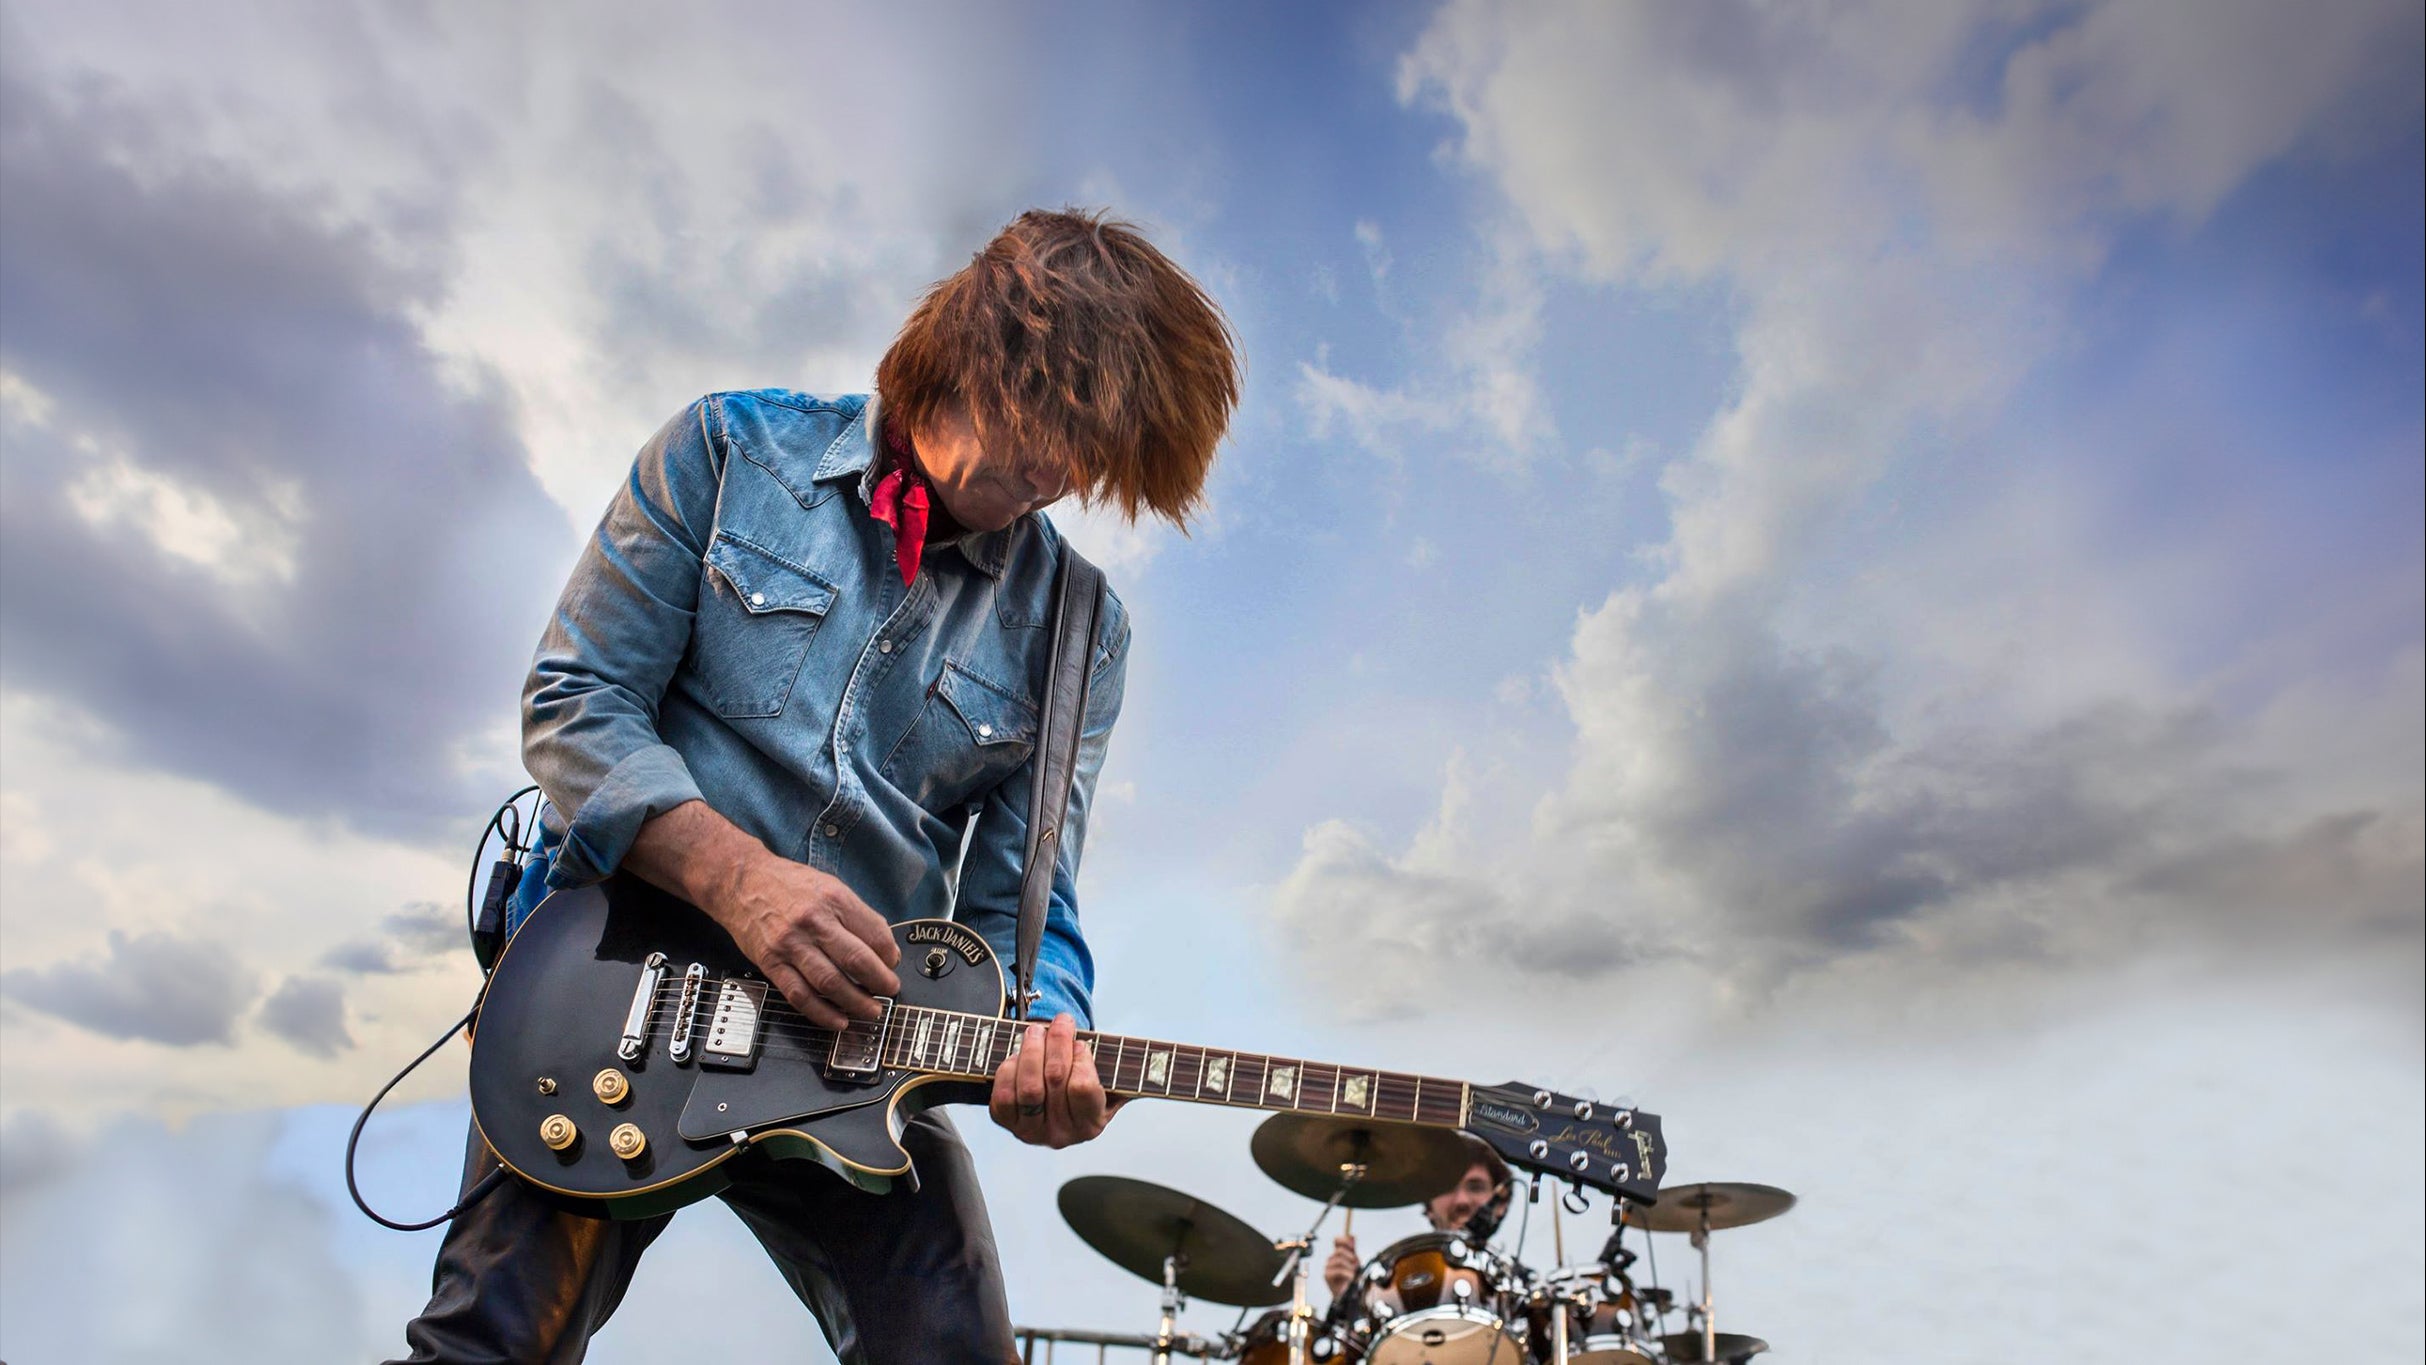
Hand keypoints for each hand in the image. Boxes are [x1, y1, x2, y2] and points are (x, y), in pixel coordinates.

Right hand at [704, 849, 901, 1029]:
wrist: (741, 882)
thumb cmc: (788, 884)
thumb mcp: (830, 886)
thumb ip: (856, 914)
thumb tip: (884, 948)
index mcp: (834, 899)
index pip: (874, 933)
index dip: (890, 956)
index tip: (893, 965)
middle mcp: (813, 921)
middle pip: (856, 960)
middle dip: (880, 982)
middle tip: (889, 991)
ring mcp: (790, 944)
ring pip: (830, 982)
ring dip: (855, 1003)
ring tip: (871, 1010)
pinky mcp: (771, 963)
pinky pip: (799, 995)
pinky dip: (822, 1013)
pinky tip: (838, 1020)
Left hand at [989, 1014, 1120, 1147]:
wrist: (1054, 1109)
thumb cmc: (1085, 1086)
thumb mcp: (1109, 1082)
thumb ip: (1124, 1071)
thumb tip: (1150, 1058)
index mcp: (1091, 1125)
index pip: (1083, 1087)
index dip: (1080, 1058)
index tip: (1081, 1043)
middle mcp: (1061, 1135)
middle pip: (1055, 1079)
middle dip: (1057, 1041)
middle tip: (1061, 1021)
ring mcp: (1031, 1132)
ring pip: (1028, 1086)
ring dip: (1031, 1050)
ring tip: (1037, 1031)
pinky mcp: (1006, 1124)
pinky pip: (1003, 1094)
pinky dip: (1009, 1069)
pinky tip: (1018, 1055)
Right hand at [1323, 1234, 1359, 1297]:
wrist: (1350, 1295)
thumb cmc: (1353, 1278)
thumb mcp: (1355, 1262)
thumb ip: (1352, 1250)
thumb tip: (1352, 1236)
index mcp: (1339, 1254)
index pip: (1337, 1240)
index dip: (1344, 1240)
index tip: (1353, 1245)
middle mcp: (1332, 1258)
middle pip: (1339, 1250)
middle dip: (1350, 1256)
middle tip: (1357, 1264)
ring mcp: (1328, 1266)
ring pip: (1339, 1260)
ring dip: (1350, 1266)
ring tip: (1355, 1273)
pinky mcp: (1327, 1275)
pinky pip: (1338, 1270)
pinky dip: (1347, 1273)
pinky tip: (1351, 1278)